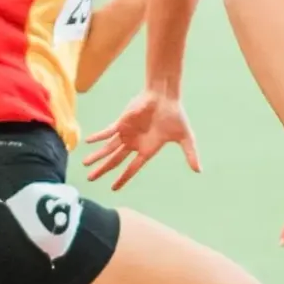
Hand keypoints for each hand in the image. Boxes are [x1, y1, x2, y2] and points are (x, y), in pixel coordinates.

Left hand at [81, 88, 200, 190]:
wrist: (166, 96)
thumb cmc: (175, 115)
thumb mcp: (185, 137)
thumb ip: (190, 153)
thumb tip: (199, 170)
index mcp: (147, 150)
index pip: (131, 168)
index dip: (122, 179)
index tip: (113, 188)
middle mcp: (134, 143)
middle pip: (115, 160)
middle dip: (102, 170)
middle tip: (90, 179)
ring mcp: (126, 133)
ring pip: (108, 148)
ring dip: (96, 156)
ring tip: (85, 165)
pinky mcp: (121, 122)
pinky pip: (107, 132)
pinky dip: (98, 137)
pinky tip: (88, 143)